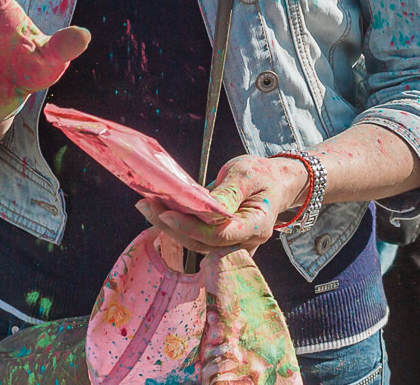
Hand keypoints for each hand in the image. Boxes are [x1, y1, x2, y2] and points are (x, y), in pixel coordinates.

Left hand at [136, 152, 310, 258]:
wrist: (273, 183)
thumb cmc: (261, 175)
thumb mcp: (246, 173)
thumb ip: (228, 192)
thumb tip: (205, 208)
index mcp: (257, 226)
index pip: (219, 235)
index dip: (191, 227)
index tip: (166, 212)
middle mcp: (245, 243)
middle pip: (203, 243)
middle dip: (172, 226)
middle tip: (146, 205)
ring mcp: (233, 246)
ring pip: (196, 244)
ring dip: (169, 227)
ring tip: (147, 206)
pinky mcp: (220, 242)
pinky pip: (196, 239)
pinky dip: (177, 226)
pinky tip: (158, 211)